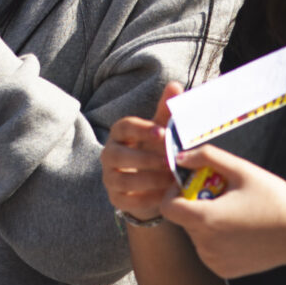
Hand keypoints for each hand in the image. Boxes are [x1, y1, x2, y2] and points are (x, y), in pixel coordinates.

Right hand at [103, 84, 183, 222]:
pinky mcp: (115, 198)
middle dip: (146, 159)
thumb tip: (175, 85)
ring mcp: (110, 177)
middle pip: (118, 155)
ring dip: (149, 179)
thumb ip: (168, 110)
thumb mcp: (164, 130)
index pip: (124, 126)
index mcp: (120, 133)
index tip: (162, 133)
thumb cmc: (157, 149)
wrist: (153, 183)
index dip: (141, 129)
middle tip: (170, 162)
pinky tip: (165, 196)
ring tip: (172, 180)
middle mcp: (109, 154)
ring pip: (122, 179)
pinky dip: (147, 198)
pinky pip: (127, 199)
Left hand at [164, 143, 285, 279]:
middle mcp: (204, 245)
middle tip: (222, 194)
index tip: (192, 184)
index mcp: (205, 219)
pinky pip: (208, 250)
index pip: (167, 207)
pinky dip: (216, 239)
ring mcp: (213, 260)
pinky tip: (240, 230)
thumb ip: (207, 157)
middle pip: (183, 219)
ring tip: (235, 212)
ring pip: (195, 235)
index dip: (173, 192)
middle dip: (195, 203)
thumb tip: (180, 156)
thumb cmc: (275, 199)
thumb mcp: (243, 170)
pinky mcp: (223, 270)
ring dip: (206, 221)